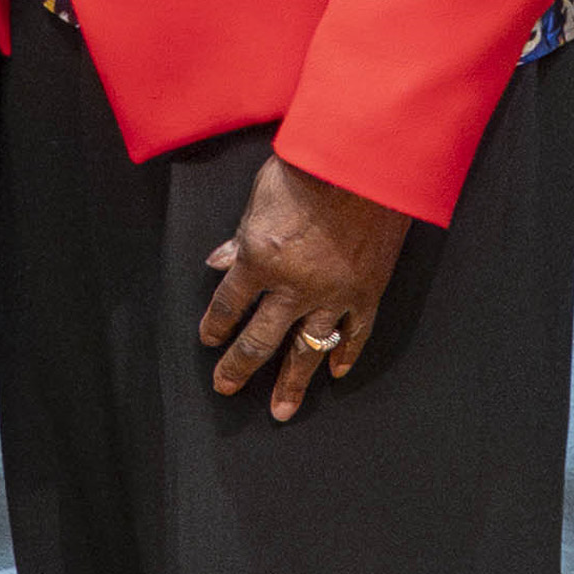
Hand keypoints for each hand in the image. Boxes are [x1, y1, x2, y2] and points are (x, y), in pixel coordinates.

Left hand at [199, 153, 408, 420]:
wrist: (365, 162)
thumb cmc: (309, 167)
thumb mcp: (259, 195)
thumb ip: (239, 234)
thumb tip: (218, 260)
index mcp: (259, 259)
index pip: (228, 303)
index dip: (215, 325)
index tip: (208, 340)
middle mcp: (292, 286)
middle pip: (259, 338)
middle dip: (238, 366)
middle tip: (226, 387)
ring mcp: (332, 294)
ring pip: (306, 350)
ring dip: (291, 383)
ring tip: (281, 411)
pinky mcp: (366, 292)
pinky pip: (354, 334)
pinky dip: (345, 355)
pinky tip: (336, 374)